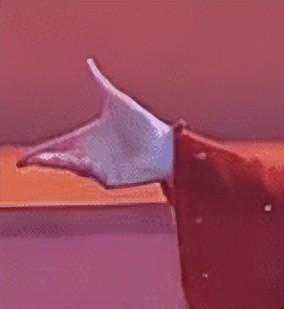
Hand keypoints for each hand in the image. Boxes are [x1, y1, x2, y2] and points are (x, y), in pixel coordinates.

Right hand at [16, 58, 172, 187]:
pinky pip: (95, 176)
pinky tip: (83, 163)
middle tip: (31, 161)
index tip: (23, 160)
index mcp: (87, 137)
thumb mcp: (117, 101)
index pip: (57, 145)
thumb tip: (89, 62)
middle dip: (45, 160)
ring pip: (75, 168)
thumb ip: (100, 83)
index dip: (39, 153)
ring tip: (52, 158)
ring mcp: (101, 169)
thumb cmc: (144, 124)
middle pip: (60, 159)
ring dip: (63, 163)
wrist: (167, 145)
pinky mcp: (112, 180)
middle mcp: (90, 154)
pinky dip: (88, 170)